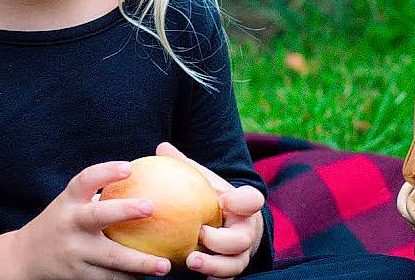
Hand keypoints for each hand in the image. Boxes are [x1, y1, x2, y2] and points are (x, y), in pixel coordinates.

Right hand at [12, 160, 173, 279]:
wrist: (25, 257)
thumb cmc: (62, 223)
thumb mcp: (70, 204)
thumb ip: (98, 197)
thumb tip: (146, 181)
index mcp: (69, 201)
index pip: (85, 180)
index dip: (106, 172)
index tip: (129, 167)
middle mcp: (69, 224)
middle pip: (97, 215)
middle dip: (125, 210)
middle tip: (151, 207)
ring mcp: (73, 251)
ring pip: (109, 258)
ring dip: (139, 263)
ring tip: (164, 266)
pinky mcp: (78, 276)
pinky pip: (108, 279)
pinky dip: (129, 279)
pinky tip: (148, 277)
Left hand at [156, 142, 265, 278]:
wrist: (226, 224)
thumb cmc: (210, 198)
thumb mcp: (202, 182)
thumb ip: (185, 166)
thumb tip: (161, 147)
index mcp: (242, 206)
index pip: (252, 200)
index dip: (243, 201)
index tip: (223, 200)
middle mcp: (245, 231)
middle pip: (242, 239)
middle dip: (222, 239)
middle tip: (200, 233)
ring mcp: (240, 254)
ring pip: (235, 264)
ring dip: (214, 265)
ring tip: (191, 261)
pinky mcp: (230, 269)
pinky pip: (225, 279)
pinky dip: (211, 278)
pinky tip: (189, 275)